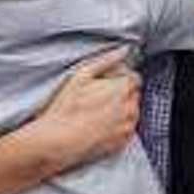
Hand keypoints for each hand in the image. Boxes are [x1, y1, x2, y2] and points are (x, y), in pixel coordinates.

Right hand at [37, 47, 140, 170]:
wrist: (59, 140)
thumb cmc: (68, 106)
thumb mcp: (82, 74)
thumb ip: (107, 60)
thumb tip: (124, 50)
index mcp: (123, 88)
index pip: (134, 77)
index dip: (120, 77)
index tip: (106, 82)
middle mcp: (131, 108)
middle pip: (133, 95)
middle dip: (121, 93)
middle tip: (99, 96)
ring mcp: (128, 127)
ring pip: (131, 113)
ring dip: (121, 110)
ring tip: (97, 112)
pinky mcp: (122, 143)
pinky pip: (126, 130)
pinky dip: (118, 126)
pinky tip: (99, 125)